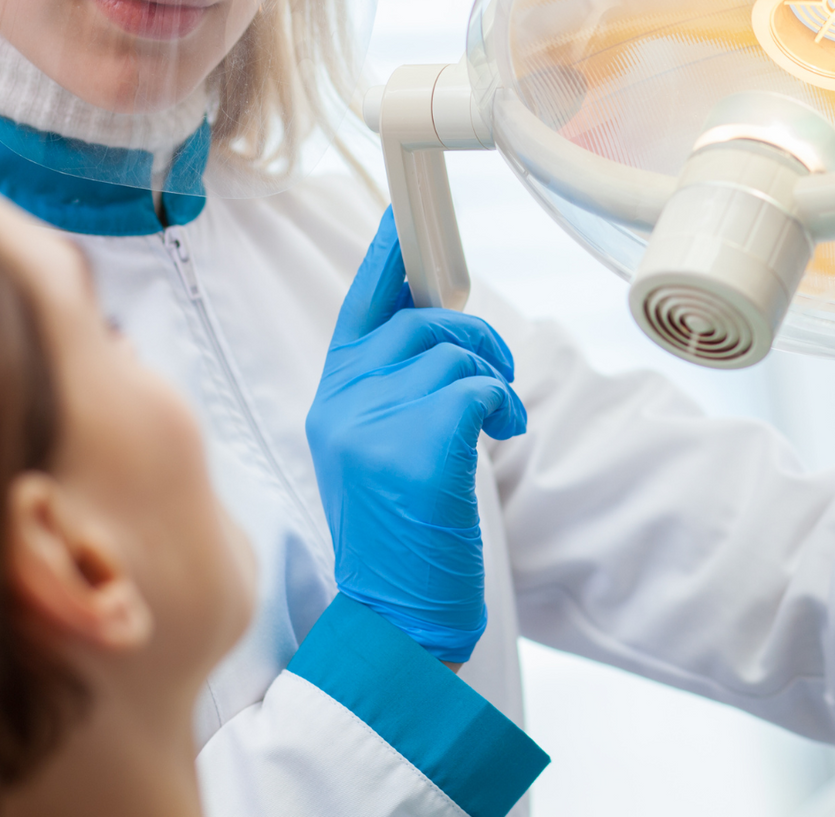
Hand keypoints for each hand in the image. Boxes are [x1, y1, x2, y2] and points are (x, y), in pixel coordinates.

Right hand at [305, 209, 527, 662]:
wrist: (395, 616)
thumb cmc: (400, 537)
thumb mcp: (375, 452)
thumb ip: (391, 390)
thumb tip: (440, 330)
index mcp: (330, 398)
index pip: (359, 306)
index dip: (386, 257)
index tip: (405, 218)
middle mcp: (342, 401)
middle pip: (420, 319)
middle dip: (474, 336)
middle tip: (499, 375)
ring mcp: (373, 422)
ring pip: (453, 351)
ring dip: (495, 377)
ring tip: (501, 418)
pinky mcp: (414, 446)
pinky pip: (478, 387)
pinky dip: (505, 402)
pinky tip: (504, 432)